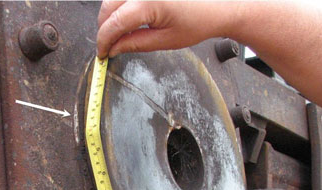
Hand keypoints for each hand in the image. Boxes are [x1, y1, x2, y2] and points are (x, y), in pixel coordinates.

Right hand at [96, 1, 236, 57]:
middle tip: (108, 45)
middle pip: (108, 6)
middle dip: (104, 28)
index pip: (113, 23)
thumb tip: (114, 48)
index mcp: (148, 2)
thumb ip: (134, 43)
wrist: (219, 5)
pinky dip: (120, 4)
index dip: (104, 40)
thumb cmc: (199, 21)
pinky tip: (125, 16)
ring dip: (110, 15)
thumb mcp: (164, 40)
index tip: (102, 53)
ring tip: (117, 32)